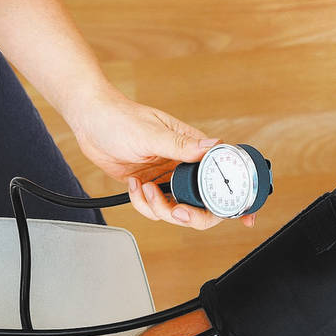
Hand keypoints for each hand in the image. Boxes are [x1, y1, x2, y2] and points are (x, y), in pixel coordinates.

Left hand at [66, 88, 241, 229]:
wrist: (91, 122)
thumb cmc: (120, 118)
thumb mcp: (151, 133)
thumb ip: (181, 145)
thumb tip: (213, 147)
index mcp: (192, 148)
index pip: (223, 176)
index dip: (235, 200)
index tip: (245, 218)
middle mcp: (183, 165)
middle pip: (203, 204)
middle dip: (190, 214)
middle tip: (175, 211)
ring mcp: (166, 177)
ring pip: (176, 210)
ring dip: (158, 207)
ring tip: (144, 188)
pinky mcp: (148, 186)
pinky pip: (153, 208)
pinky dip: (142, 203)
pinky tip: (134, 185)